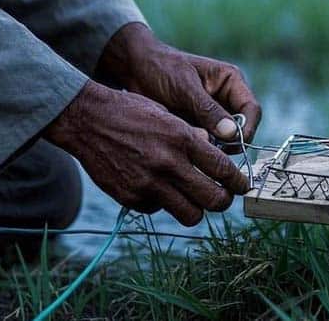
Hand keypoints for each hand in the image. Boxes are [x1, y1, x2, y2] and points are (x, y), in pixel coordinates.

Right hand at [44, 81, 249, 225]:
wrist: (87, 120)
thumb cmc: (130, 113)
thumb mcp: (168, 115)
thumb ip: (192, 137)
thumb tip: (212, 154)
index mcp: (181, 139)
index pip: (223, 170)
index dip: (238, 182)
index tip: (241, 186)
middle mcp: (168, 163)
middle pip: (214, 200)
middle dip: (223, 201)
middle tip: (223, 198)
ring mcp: (149, 184)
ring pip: (191, 215)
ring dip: (196, 209)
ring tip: (193, 199)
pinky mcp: (131, 198)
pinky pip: (158, 210)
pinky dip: (161, 202)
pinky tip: (155, 186)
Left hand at [97, 23, 261, 151]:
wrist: (134, 70)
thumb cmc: (161, 68)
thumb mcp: (184, 87)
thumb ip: (207, 109)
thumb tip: (232, 133)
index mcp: (230, 82)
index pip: (252, 109)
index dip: (248, 129)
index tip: (234, 143)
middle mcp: (226, 100)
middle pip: (243, 129)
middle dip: (231, 143)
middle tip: (212, 150)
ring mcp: (212, 116)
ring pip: (225, 141)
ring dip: (214, 148)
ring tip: (194, 146)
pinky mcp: (198, 127)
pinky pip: (207, 144)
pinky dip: (200, 148)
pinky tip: (185, 147)